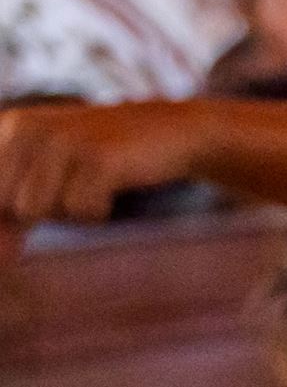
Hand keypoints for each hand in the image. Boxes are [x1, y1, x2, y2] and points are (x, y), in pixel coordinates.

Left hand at [0, 100, 204, 233]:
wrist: (170, 132)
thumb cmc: (102, 162)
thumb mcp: (50, 179)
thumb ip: (16, 215)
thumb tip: (2, 260)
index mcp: (9, 126)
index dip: (6, 221)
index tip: (18, 239)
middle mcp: (27, 128)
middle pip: (8, 204)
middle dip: (39, 213)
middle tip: (75, 193)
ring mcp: (61, 141)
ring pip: (35, 209)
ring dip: (66, 212)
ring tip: (90, 188)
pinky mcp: (97, 158)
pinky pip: (78, 210)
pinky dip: (96, 211)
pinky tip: (112, 186)